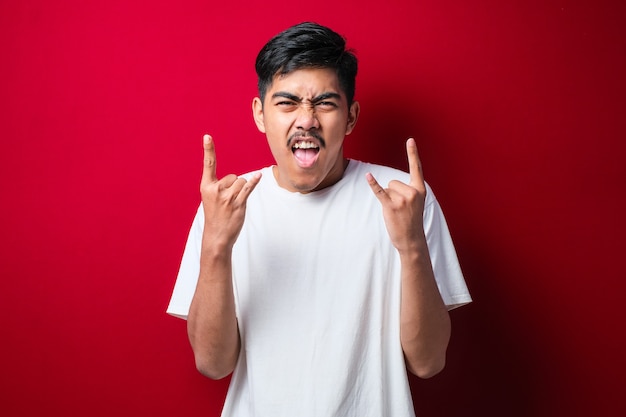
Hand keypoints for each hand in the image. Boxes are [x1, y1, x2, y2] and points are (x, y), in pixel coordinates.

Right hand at [200, 134, 260, 250]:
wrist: (217, 236)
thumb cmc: (215, 216)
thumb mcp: (211, 199)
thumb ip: (220, 187)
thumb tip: (239, 179)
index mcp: (206, 187)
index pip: (208, 164)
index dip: (208, 149)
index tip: (207, 136)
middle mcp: (216, 190)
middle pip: (233, 176)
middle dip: (234, 186)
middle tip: (227, 202)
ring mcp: (227, 197)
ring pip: (242, 182)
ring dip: (242, 191)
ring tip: (234, 204)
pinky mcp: (238, 203)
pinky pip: (249, 187)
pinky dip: (254, 182)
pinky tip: (258, 176)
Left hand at [366, 138, 426, 253]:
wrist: (411, 239)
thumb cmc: (411, 221)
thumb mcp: (416, 203)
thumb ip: (408, 191)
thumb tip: (389, 185)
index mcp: (420, 190)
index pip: (416, 168)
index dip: (413, 153)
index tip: (410, 140)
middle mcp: (413, 192)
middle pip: (393, 181)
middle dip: (392, 193)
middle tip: (400, 209)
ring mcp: (402, 199)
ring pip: (387, 188)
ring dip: (387, 199)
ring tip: (396, 212)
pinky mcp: (391, 205)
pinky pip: (379, 191)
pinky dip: (373, 184)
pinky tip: (368, 176)